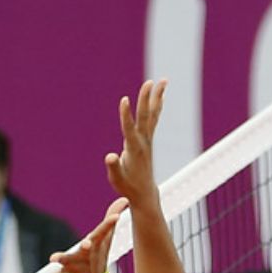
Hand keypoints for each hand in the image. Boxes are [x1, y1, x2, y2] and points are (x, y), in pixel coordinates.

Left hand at [45, 200, 125, 272]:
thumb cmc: (98, 256)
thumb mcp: (105, 238)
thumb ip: (110, 218)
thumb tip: (123, 198)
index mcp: (96, 244)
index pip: (104, 231)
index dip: (110, 223)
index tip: (116, 217)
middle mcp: (87, 254)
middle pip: (89, 247)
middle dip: (88, 245)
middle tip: (86, 243)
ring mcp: (77, 265)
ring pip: (69, 261)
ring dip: (62, 258)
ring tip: (53, 257)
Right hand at [105, 79, 166, 206]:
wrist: (144, 192)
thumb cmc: (127, 186)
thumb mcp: (116, 179)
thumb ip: (113, 167)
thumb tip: (109, 156)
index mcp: (134, 149)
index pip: (129, 128)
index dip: (126, 114)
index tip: (124, 99)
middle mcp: (143, 141)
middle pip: (145, 116)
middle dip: (146, 99)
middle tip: (150, 82)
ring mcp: (147, 139)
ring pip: (152, 114)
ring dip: (157, 97)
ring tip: (162, 80)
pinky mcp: (148, 140)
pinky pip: (153, 118)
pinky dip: (157, 106)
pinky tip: (160, 96)